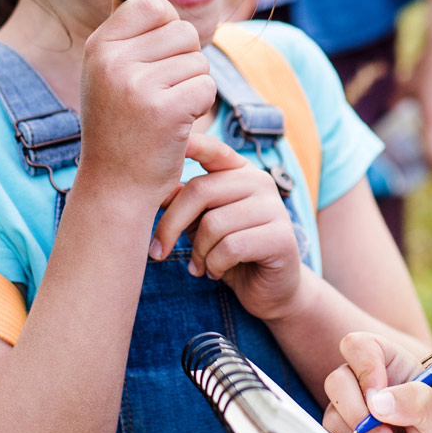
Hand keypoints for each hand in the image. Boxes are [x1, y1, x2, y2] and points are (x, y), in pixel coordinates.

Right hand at [79, 0, 215, 199]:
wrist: (115, 186)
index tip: (157, 59)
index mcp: (99, 46)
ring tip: (166, 112)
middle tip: (161, 94)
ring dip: (193, 87)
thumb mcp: (107, 73)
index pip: (152, 4)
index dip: (167, 29)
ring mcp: (137, 85)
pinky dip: (200, 108)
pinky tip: (176, 126)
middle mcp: (113, 61)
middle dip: (185, 63)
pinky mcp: (165, 110)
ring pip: (198, 61)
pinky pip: (205, 87)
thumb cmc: (118, 126)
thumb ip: (122, 28)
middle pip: (183, 32)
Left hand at [151, 134, 302, 318]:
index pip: (212, 149)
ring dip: (197, 252)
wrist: (270, 290)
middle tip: (158, 252)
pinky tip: (215, 272)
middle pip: (200, 190)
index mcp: (239, 171)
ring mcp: (274, 207)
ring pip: (214, 224)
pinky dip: (214, 265)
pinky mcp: (281, 237)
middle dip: (170, 225)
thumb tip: (150, 185)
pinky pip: (231, 247)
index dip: (190, 144)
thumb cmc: (230, 251)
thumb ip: (183, 201)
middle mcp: (260, 181)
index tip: (163, 142)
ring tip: (199, 265)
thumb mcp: (201, 222)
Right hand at [323, 333, 431, 432]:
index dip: (365, 368)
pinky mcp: (344, 432)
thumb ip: (418, 400)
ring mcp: (352, 408)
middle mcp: (366, 382)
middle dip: (358, 413)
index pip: (360, 346)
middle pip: (337, 379)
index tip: (378, 400)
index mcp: (391, 364)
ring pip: (333, 412)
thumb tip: (378, 402)